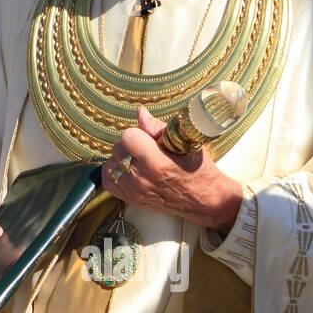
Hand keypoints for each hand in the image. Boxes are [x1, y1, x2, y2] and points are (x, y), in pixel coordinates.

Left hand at [102, 105, 242, 233]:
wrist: (204, 200)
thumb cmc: (198, 169)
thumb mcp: (184, 144)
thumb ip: (157, 128)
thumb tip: (140, 112)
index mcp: (157, 163)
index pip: (128, 136)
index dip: (137, 133)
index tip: (147, 137)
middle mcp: (142, 179)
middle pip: (118, 149)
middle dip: (130, 144)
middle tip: (145, 148)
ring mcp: (135, 192)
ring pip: (111, 164)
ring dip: (121, 159)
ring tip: (137, 160)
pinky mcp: (132, 200)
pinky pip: (108, 182)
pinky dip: (114, 173)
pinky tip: (128, 170)